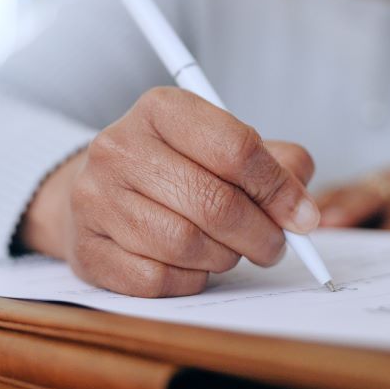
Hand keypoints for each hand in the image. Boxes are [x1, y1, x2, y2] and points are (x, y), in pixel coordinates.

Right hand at [20, 87, 318, 297]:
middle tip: (274, 245)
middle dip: (259, 233)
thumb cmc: (178, 166)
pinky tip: (193, 265)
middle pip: (214, 202)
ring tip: (230, 250)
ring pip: (186, 245)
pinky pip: (158, 279)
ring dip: (224, 257)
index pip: (235, 148)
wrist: (102, 189)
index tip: (302, 215)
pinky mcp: (87, 249)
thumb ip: (276, 164)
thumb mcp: (227, 144)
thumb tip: (302, 209)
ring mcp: (95, 199)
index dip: (278, 188)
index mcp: (161, 108)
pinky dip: (190, 280)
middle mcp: (119, 147)